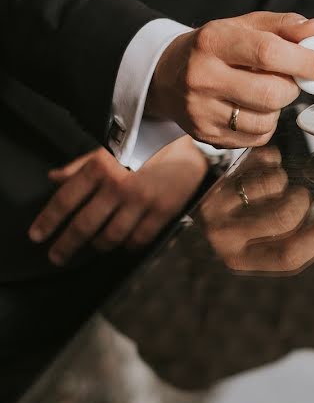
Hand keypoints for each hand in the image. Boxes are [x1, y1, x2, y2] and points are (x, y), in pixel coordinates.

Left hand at [28, 137, 207, 264]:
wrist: (187, 145)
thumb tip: (53, 178)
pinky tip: (124, 243)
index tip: (38, 237)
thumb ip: (79, 167)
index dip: (48, 221)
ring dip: (99, 245)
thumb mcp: (107, 150)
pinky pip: (138, 240)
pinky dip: (128, 246)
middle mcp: (118, 186)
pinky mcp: (162, 212)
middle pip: (84, 225)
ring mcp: (141, 201)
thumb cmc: (144, 146)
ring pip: (111, 237)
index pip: (66, 200)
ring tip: (94, 246)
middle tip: (57, 257)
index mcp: (100, 168)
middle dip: (67, 245)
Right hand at [146, 12, 313, 148]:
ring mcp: (202, 110)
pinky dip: (266, 125)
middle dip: (292, 87)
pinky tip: (252, 109)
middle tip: (289, 78)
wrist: (166, 76)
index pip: (267, 53)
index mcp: (212, 42)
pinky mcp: (207, 135)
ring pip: (266, 120)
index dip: (303, 61)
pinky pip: (257, 138)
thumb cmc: (212, 48)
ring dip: (278, 108)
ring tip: (265, 92)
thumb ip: (284, 27)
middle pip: (270, 93)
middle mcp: (202, 77)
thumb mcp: (244, 26)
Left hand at [197, 147, 313, 272]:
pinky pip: (261, 160)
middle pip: (284, 218)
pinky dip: (272, 160)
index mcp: (241, 259)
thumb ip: (306, 247)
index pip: (288, 257)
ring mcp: (218, 202)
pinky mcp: (219, 171)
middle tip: (302, 198)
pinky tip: (264, 168)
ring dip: (284, 180)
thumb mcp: (265, 243)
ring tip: (276, 186)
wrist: (198, 196)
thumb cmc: (243, 224)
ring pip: (273, 184)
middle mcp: (224, 235)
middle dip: (303, 203)